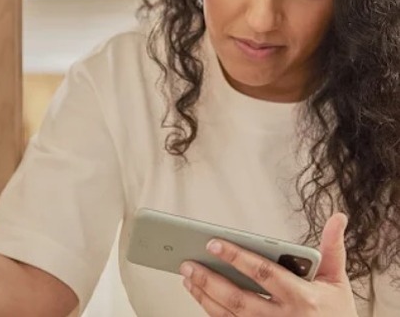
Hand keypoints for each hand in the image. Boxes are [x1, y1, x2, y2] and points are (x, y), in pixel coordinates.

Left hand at [179, 213, 357, 316]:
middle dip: (209, 279)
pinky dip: (211, 310)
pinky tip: (199, 295)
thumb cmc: (335, 314)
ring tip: (187, 276)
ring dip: (204, 295)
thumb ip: (332, 249)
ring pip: (229, 314)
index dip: (237, 257)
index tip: (213, 242)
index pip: (264, 273)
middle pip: (239, 298)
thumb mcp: (337, 282)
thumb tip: (337, 218)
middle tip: (188, 262)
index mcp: (303, 297)